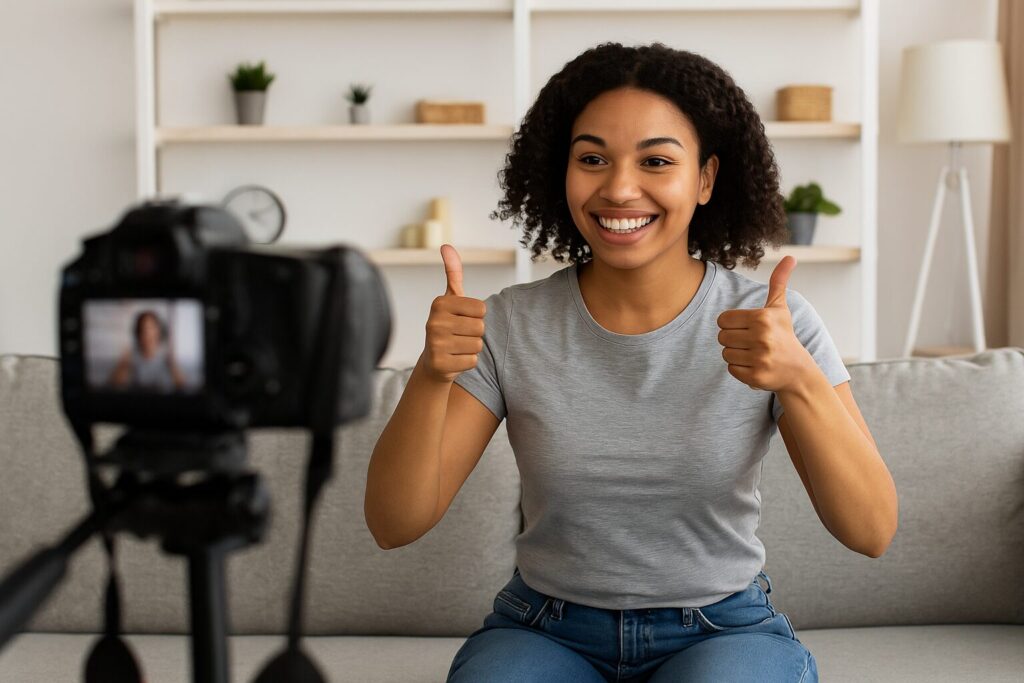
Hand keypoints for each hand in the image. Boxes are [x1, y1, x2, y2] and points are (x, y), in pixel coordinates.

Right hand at [419, 244, 487, 384]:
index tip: (462, 319)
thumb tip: (446, 246)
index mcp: (439, 303)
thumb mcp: (451, 299)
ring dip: (471, 348)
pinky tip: (454, 359)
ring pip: (477, 345)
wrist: (433, 361)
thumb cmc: (448, 326)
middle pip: (480, 327)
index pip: (481, 309)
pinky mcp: (440, 364)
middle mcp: (434, 322)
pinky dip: (467, 362)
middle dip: (475, 333)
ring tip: (457, 347)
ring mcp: (436, 344)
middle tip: (459, 335)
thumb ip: (453, 273)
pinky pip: (472, 361)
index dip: (477, 317)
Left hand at [716, 255, 815, 392]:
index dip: (731, 324)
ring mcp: (759, 359)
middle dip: (733, 340)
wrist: (798, 370)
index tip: (747, 328)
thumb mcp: (780, 308)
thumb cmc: (784, 335)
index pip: (723, 320)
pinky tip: (755, 366)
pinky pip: (731, 369)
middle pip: (722, 337)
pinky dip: (740, 369)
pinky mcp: (756, 377)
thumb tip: (790, 256)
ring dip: (736, 354)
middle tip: (751, 342)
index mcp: (761, 318)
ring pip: (725, 353)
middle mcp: (761, 338)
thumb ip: (778, 282)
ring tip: (754, 354)